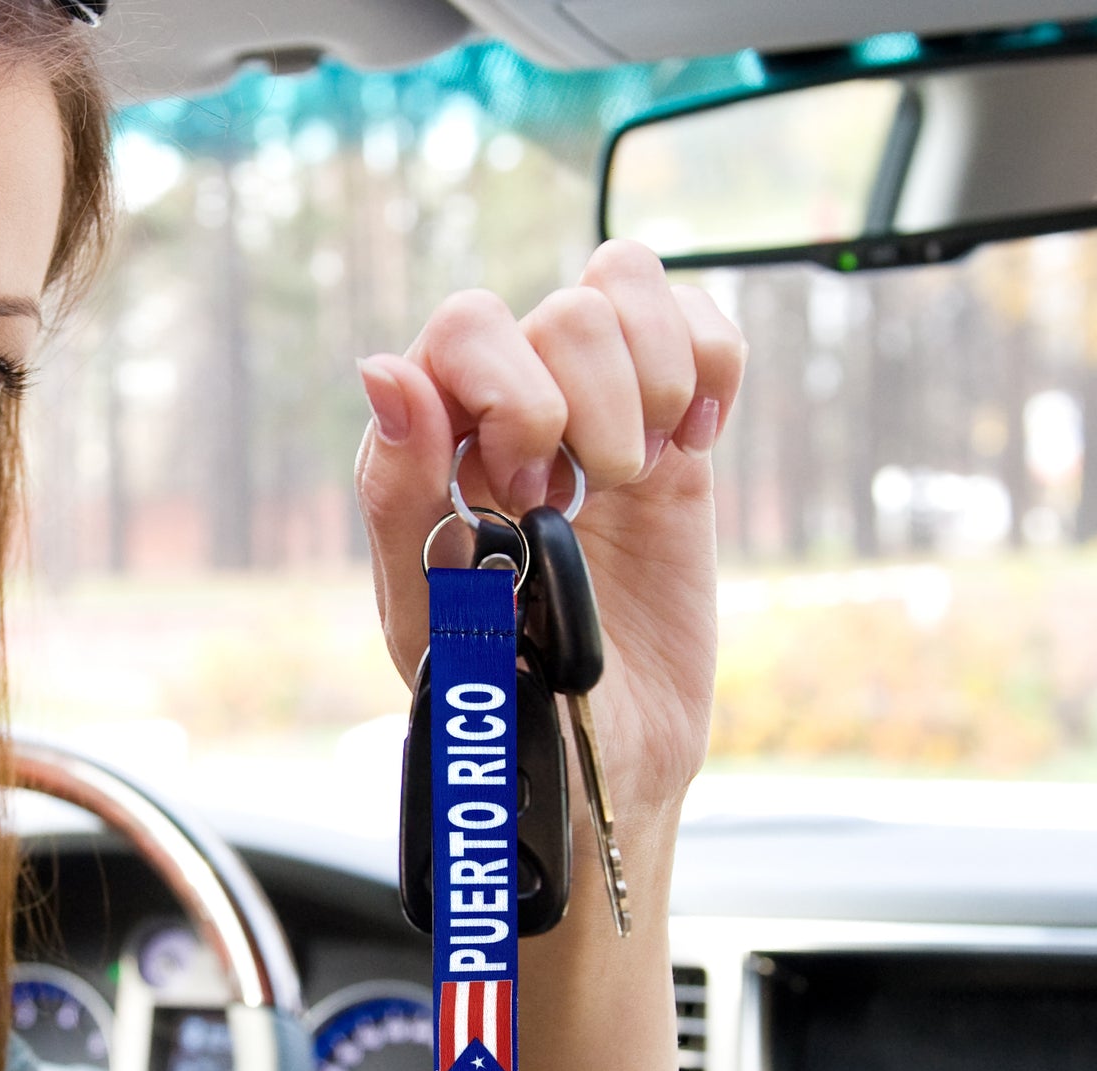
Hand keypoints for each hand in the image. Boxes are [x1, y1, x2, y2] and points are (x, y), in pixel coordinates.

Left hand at [354, 240, 744, 827]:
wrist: (606, 758)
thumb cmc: (505, 701)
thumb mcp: (432, 616)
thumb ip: (400, 492)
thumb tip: (384, 367)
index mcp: (436, 448)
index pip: (465, 326)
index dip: (508, 394)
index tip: (525, 492)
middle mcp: (511, 414)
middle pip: (560, 309)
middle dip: (585, 408)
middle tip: (576, 501)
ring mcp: (597, 418)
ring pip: (626, 287)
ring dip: (649, 380)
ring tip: (634, 474)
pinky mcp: (676, 440)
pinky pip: (703, 330)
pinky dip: (711, 366)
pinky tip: (692, 445)